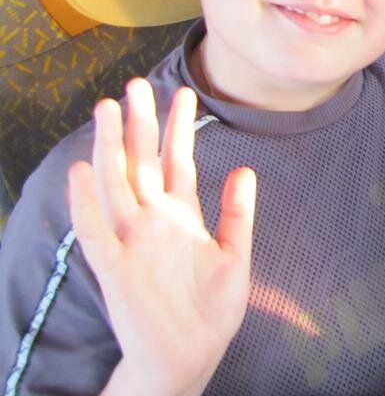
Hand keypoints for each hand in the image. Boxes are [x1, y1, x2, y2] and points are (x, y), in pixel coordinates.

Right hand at [68, 79, 255, 395]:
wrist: (189, 357)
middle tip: (136, 84)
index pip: (178, 161)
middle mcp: (153, 223)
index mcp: (182, 216)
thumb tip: (244, 169)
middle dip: (140, 124)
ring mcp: (133, 243)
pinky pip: (97, 232)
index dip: (180, 128)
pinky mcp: (116, 270)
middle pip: (143, 164)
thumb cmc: (211, 310)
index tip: (184, 92)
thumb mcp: (235, 256)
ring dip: (110, 148)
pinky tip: (82, 171)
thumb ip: (237, 213)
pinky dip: (87, 203)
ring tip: (107, 109)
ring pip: (116, 186)